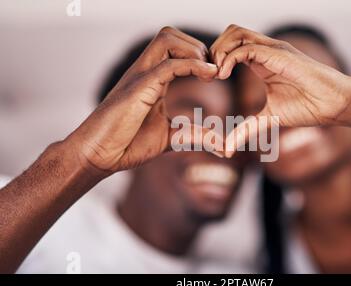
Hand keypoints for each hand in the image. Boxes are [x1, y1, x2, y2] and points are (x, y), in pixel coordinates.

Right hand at [66, 27, 218, 173]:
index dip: (199, 55)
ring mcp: (140, 77)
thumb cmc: (127, 144)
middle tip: (214, 71)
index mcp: (152, 79)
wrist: (98, 156)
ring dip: (194, 50)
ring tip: (210, 72)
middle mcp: (145, 72)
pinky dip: (192, 65)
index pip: (175, 48)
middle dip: (198, 46)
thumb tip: (222, 145)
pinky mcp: (138, 88)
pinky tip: (208, 76)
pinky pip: (167, 65)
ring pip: (167, 39)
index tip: (216, 74)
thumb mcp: (170, 138)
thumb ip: (195, 136)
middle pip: (170, 35)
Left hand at [210, 25, 350, 156]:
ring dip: (220, 50)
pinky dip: (230, 58)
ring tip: (217, 74)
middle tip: (210, 75)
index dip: (216, 59)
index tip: (209, 80)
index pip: (232, 46)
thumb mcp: (268, 119)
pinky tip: (224, 75)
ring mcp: (273, 50)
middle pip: (230, 32)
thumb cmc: (307, 108)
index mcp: (262, 62)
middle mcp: (266, 51)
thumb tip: (228, 150)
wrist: (333, 104)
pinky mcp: (279, 54)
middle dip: (214, 50)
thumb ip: (246, 129)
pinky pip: (247, 48)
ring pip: (236, 33)